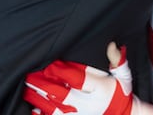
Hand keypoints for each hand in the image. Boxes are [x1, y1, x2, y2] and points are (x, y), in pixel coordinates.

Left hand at [23, 43, 152, 114]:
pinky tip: (34, 110)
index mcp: (101, 90)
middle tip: (31, 77)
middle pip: (63, 95)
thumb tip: (111, 46)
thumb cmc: (121, 95)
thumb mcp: (124, 77)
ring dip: (41, 100)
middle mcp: (90, 105)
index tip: (50, 65)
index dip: (62, 72)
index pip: (79, 80)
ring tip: (28, 91)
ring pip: (56, 110)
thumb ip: (117, 61)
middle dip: (45, 85)